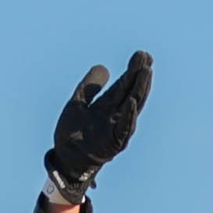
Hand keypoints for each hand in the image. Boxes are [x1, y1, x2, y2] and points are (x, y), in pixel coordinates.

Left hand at [45, 51, 153, 201]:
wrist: (65, 157)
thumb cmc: (72, 132)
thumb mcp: (78, 102)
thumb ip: (90, 86)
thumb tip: (104, 68)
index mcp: (109, 103)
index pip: (125, 83)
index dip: (133, 69)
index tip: (142, 54)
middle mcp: (117, 113)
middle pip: (132, 91)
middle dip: (140, 74)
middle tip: (146, 57)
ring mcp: (118, 127)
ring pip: (133, 105)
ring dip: (140, 89)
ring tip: (146, 72)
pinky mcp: (115, 142)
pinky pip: (124, 127)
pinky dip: (129, 115)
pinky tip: (132, 101)